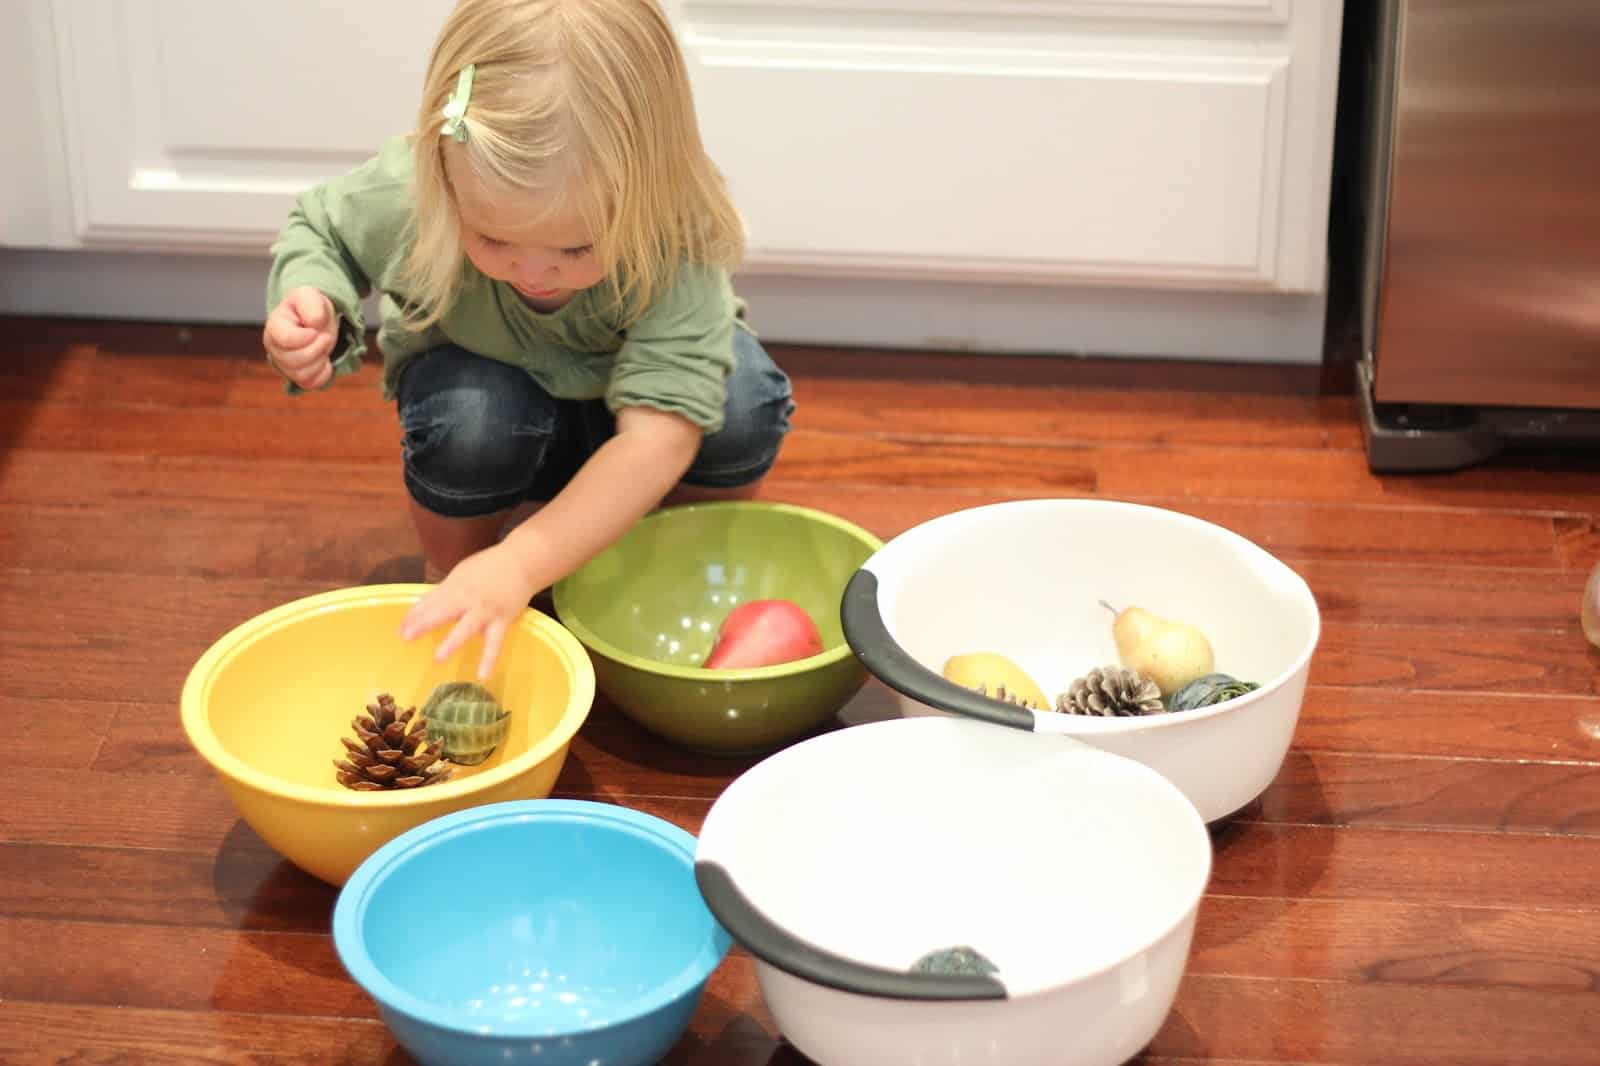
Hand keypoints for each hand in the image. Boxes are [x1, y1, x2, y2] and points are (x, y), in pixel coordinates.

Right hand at [263, 286, 337, 388]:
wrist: (315, 319)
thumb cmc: (309, 307)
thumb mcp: (310, 295)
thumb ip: (311, 304)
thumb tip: (314, 325)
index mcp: (274, 326)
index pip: (285, 339)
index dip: (306, 337)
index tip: (316, 329)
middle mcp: (274, 348)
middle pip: (294, 360)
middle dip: (317, 349)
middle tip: (325, 336)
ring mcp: (284, 364)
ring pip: (301, 375)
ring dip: (320, 361)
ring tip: (324, 347)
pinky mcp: (296, 375)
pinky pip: (310, 384)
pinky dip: (323, 374)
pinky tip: (325, 360)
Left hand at [399, 543, 539, 677]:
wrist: (521, 562)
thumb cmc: (489, 567)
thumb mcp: (461, 574)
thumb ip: (442, 592)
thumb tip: (419, 607)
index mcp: (455, 587)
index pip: (429, 601)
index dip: (413, 615)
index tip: (399, 630)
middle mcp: (468, 599)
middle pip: (442, 611)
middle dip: (424, 624)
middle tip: (406, 637)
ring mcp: (485, 611)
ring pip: (467, 628)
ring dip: (452, 642)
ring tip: (439, 658)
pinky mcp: (501, 621)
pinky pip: (494, 643)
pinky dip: (489, 659)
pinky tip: (482, 675)